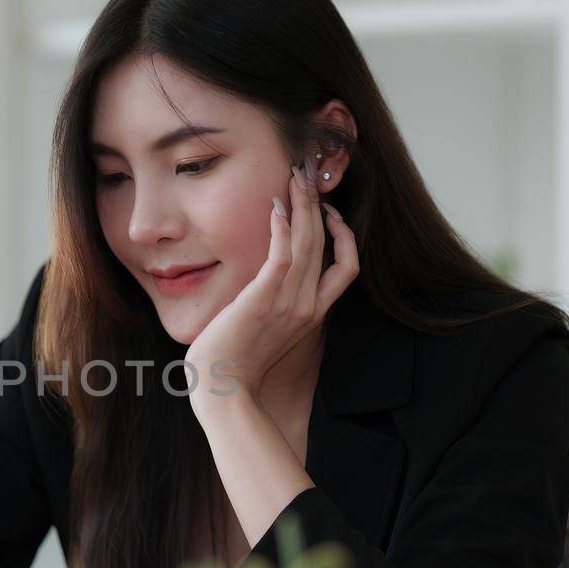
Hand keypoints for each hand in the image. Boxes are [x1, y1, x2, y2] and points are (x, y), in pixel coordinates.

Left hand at [184, 156, 357, 408]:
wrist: (222, 392)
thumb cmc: (232, 364)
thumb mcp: (261, 331)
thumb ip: (269, 306)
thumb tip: (257, 286)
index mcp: (311, 315)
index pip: (346, 269)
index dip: (343, 237)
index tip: (328, 213)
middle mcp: (307, 307)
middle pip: (327, 246)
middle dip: (320, 206)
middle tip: (308, 175)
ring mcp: (289, 304)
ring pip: (309, 244)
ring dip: (303, 206)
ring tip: (296, 176)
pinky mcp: (264, 300)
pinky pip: (283, 255)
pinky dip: (282, 227)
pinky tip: (275, 205)